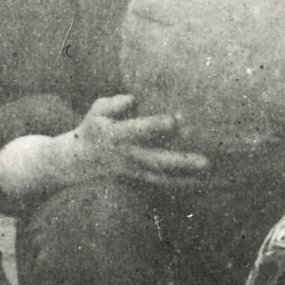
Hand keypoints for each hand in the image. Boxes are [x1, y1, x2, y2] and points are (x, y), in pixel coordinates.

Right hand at [0, 94, 210, 197]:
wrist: (77, 163)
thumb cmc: (93, 128)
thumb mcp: (98, 109)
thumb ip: (115, 103)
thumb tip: (134, 100)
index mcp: (116, 135)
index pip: (139, 130)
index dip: (157, 125)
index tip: (176, 119)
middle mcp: (127, 156)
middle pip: (157, 160)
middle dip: (181, 161)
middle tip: (205, 161)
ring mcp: (134, 171)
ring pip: (162, 177)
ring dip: (185, 177)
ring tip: (207, 174)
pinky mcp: (138, 179)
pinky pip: (161, 183)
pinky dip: (179, 184)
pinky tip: (200, 183)